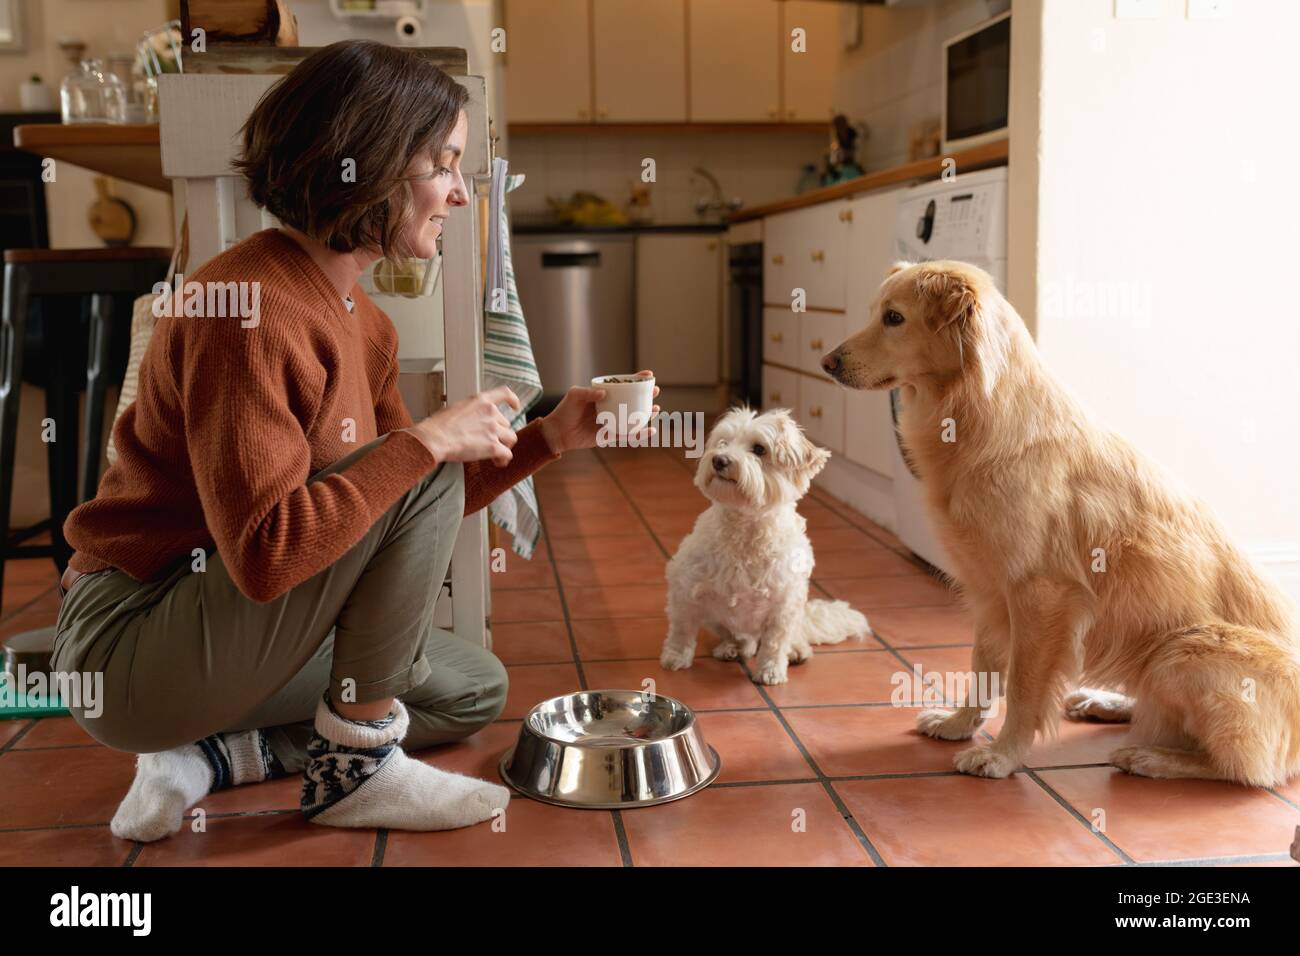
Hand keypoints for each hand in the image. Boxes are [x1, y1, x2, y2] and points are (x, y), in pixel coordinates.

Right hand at [406, 385, 520, 465]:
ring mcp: (493, 429)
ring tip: (495, 454)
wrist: (435, 439)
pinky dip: (503, 460)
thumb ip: (470, 412)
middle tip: (489, 442)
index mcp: (480, 400)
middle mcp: (490, 412)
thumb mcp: (455, 408)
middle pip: (505, 423)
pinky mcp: (493, 446)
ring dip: (504, 446)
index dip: (513, 400)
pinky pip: (507, 454)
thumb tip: (470, 422)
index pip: (504, 393)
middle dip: (499, 433)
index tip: (516, 407)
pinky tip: (497, 463)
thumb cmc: (437, 426)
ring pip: (511, 438)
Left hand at [540, 370, 660, 453]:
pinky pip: (627, 435)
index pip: (623, 385)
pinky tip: (650, 430)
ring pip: (633, 417)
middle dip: (646, 395)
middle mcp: (609, 407)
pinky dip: (639, 434)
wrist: (558, 432)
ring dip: (646, 413)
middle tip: (656, 391)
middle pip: (632, 400)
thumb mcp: (575, 395)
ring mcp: (611, 421)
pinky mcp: (609, 436)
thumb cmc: (565, 410)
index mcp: (604, 395)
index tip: (649, 375)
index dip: (637, 380)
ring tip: (656, 409)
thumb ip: (588, 392)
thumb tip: (604, 393)